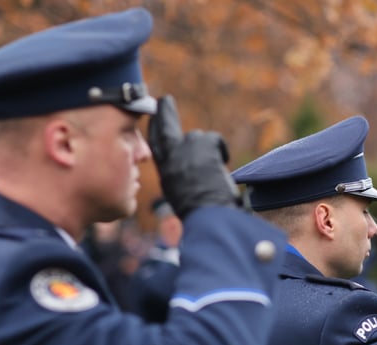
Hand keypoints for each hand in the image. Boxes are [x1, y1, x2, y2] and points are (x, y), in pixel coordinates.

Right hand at [147, 95, 238, 218]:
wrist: (209, 213)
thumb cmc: (200, 212)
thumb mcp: (182, 193)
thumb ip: (182, 176)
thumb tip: (190, 171)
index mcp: (165, 171)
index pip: (156, 146)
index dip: (155, 131)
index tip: (154, 118)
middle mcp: (171, 157)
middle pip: (166, 129)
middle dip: (164, 113)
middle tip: (165, 100)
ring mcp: (185, 147)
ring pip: (197, 137)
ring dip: (206, 149)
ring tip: (212, 170)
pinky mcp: (202, 143)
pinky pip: (215, 139)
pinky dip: (221, 150)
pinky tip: (222, 164)